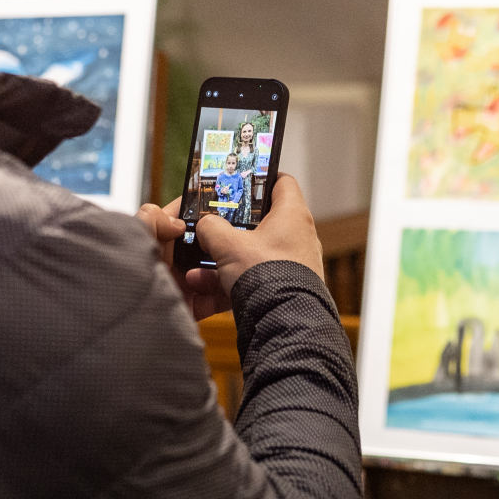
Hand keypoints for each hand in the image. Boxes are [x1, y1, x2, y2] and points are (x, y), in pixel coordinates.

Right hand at [141, 173, 324, 318]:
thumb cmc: (268, 276)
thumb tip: (205, 225)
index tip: (243, 180)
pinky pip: (255, 276)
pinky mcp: (285, 286)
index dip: (262, 177)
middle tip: (211, 228)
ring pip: (253, 252)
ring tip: (199, 268)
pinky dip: (232, 280)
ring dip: (225, 259)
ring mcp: (294, 263)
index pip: (282, 182)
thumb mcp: (228, 245)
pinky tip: (207, 287)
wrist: (284, 321)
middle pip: (261, 221)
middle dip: (231, 228)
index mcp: (293, 215)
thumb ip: (211, 228)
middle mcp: (298, 237)